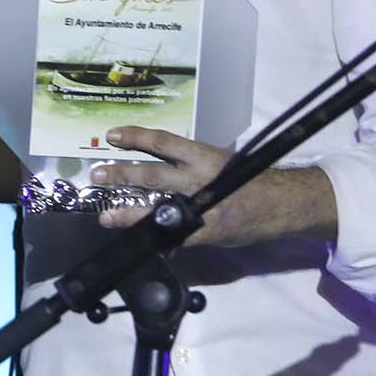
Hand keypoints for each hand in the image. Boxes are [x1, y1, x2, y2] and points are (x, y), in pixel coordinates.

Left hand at [90, 127, 331, 246]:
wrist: (279, 205)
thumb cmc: (249, 179)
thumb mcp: (220, 162)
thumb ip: (191, 164)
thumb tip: (159, 160)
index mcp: (202, 157)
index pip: (163, 142)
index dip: (136, 137)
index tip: (112, 135)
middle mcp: (197, 180)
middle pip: (151, 175)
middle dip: (121, 175)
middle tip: (97, 175)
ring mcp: (198, 208)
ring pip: (155, 209)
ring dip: (127, 212)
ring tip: (105, 216)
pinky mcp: (202, 233)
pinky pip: (172, 235)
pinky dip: (153, 237)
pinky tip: (136, 241)